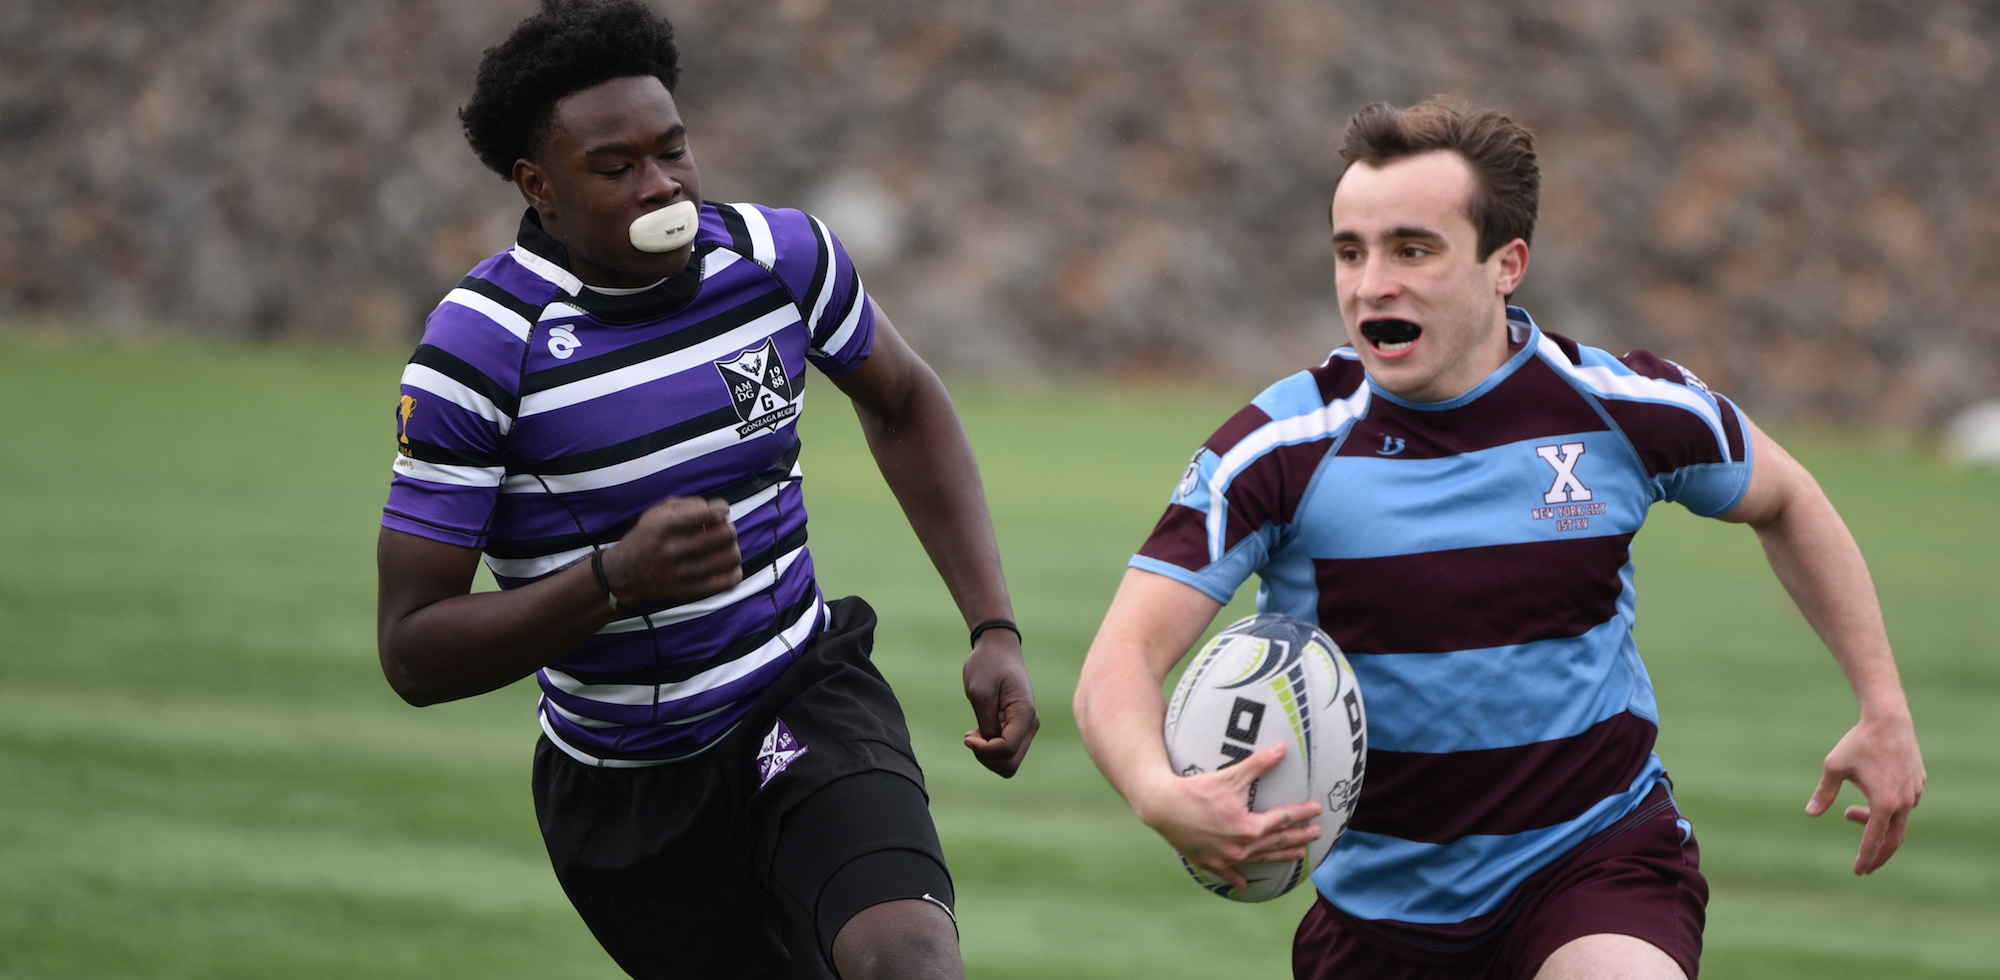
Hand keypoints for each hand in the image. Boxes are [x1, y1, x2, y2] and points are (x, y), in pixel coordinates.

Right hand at [603, 497, 741, 605]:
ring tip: (724, 547)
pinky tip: (728, 565)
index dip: (722, 509)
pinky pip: (727, 582)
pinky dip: (734, 572)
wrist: (627, 572)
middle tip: (723, 529)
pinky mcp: (690, 591)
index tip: (721, 511)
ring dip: (733, 548)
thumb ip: (689, 505)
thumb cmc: (649, 536)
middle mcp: (675, 550)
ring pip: (730, 557)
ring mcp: (683, 573)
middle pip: (725, 535)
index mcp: (666, 526)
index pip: (708, 514)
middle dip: (729, 528)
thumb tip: (719, 511)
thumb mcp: (658, 511)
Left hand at [962, 629, 1037, 776]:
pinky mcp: (1017, 727)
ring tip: (974, 734)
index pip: (1007, 749)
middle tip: (971, 736)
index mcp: (1025, 714)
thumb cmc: (988, 664)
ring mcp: (1026, 727)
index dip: (984, 750)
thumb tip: (989, 745)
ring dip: (987, 755)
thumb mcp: (980, 691)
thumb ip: (986, 722)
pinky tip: (979, 730)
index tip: (967, 735)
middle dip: (986, 757)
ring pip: (1009, 762)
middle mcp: (1030, 724)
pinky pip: (1006, 752)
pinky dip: (989, 749)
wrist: (998, 648)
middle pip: (1010, 764)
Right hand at [1135, 742, 1322, 891]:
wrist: (1162, 807)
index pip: (1283, 819)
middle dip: (1299, 837)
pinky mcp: (1209, 862)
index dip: (1302, 813)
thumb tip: (1282, 749)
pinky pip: (1228, 874)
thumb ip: (1259, 764)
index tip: (1317, 810)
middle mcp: (1241, 847)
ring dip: (1280, 856)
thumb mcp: (1230, 776)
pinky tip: (1245, 885)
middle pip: (1277, 841)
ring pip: (1260, 859)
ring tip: (1297, 855)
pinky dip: (1238, 878)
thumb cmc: (1197, 790)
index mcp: (1249, 827)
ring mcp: (1225, 858)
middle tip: (1317, 834)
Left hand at [1806, 711, 1924, 874]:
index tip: (1858, 871)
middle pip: (1893, 840)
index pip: (1874, 840)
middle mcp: (1904, 802)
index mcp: (1884, 802)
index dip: (1865, 857)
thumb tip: (1810, 813)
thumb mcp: (1834, 767)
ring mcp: (1915, 793)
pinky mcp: (1919, 783)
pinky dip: (1888, 810)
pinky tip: (1871, 796)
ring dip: (1875, 824)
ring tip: (1849, 812)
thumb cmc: (1858, 742)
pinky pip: (1905, 805)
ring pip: (1898, 821)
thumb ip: (1824, 793)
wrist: (1888, 719)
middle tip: (1864, 867)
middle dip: (1877, 855)